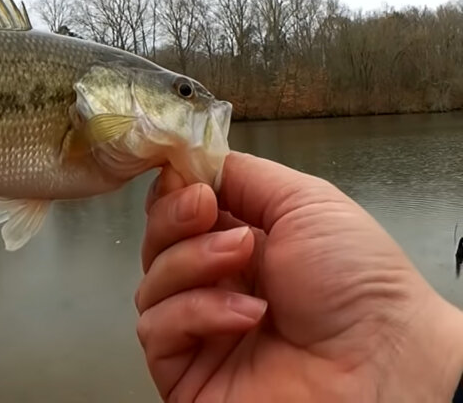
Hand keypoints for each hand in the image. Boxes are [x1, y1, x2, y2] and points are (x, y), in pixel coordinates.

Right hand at [135, 151, 462, 401]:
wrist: (382, 362)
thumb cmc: (361, 285)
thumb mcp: (305, 203)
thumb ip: (241, 176)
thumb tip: (187, 162)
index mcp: (242, 245)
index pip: (178, 212)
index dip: (174, 192)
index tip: (187, 178)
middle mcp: (217, 285)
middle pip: (156, 243)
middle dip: (174, 219)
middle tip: (206, 212)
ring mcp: (200, 330)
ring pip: (151, 283)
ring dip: (192, 262)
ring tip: (240, 260)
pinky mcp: (186, 371)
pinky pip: (157, 328)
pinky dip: (196, 312)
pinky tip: (245, 313)